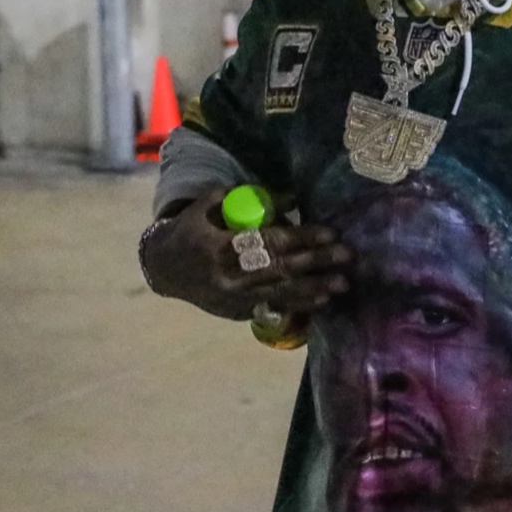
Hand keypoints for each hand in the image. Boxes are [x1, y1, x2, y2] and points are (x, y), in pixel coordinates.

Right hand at [141, 188, 351, 321]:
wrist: (164, 268)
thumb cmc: (191, 229)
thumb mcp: (209, 206)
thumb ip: (245, 200)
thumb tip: (291, 199)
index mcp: (220, 246)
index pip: (269, 242)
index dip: (301, 237)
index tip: (330, 232)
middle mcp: (227, 276)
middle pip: (280, 269)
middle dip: (316, 262)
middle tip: (347, 255)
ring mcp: (232, 298)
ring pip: (280, 293)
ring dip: (314, 289)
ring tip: (342, 283)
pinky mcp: (236, 312)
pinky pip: (273, 308)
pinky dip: (298, 305)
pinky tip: (321, 301)